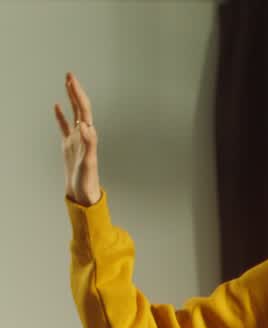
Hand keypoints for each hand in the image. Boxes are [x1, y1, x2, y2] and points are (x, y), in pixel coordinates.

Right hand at [53, 72, 101, 205]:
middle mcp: (84, 135)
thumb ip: (89, 144)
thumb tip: (86, 126)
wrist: (83, 193)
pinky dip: (61, 115)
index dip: (78, 94)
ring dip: (71, 98)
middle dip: (75, 90)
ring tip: (67, 83)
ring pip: (74, 113)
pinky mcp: (69, 145)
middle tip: (69, 74)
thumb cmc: (87, 180)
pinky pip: (64, 126)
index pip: (84, 110)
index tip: (72, 81)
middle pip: (80, 107)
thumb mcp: (88, 162)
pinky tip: (57, 106)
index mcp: (89, 136)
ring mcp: (76, 139)